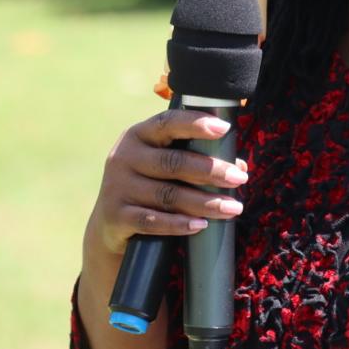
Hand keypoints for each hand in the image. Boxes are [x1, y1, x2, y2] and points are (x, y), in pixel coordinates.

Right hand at [87, 109, 249, 255]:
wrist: (109, 226)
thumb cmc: (149, 186)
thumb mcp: (164, 166)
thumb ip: (196, 159)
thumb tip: (238, 165)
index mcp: (138, 136)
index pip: (167, 123)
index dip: (195, 124)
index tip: (223, 128)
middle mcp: (124, 157)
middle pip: (173, 162)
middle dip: (211, 170)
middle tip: (239, 178)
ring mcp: (117, 187)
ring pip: (168, 194)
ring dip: (205, 202)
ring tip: (233, 208)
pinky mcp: (115, 216)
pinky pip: (152, 221)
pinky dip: (179, 224)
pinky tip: (201, 225)